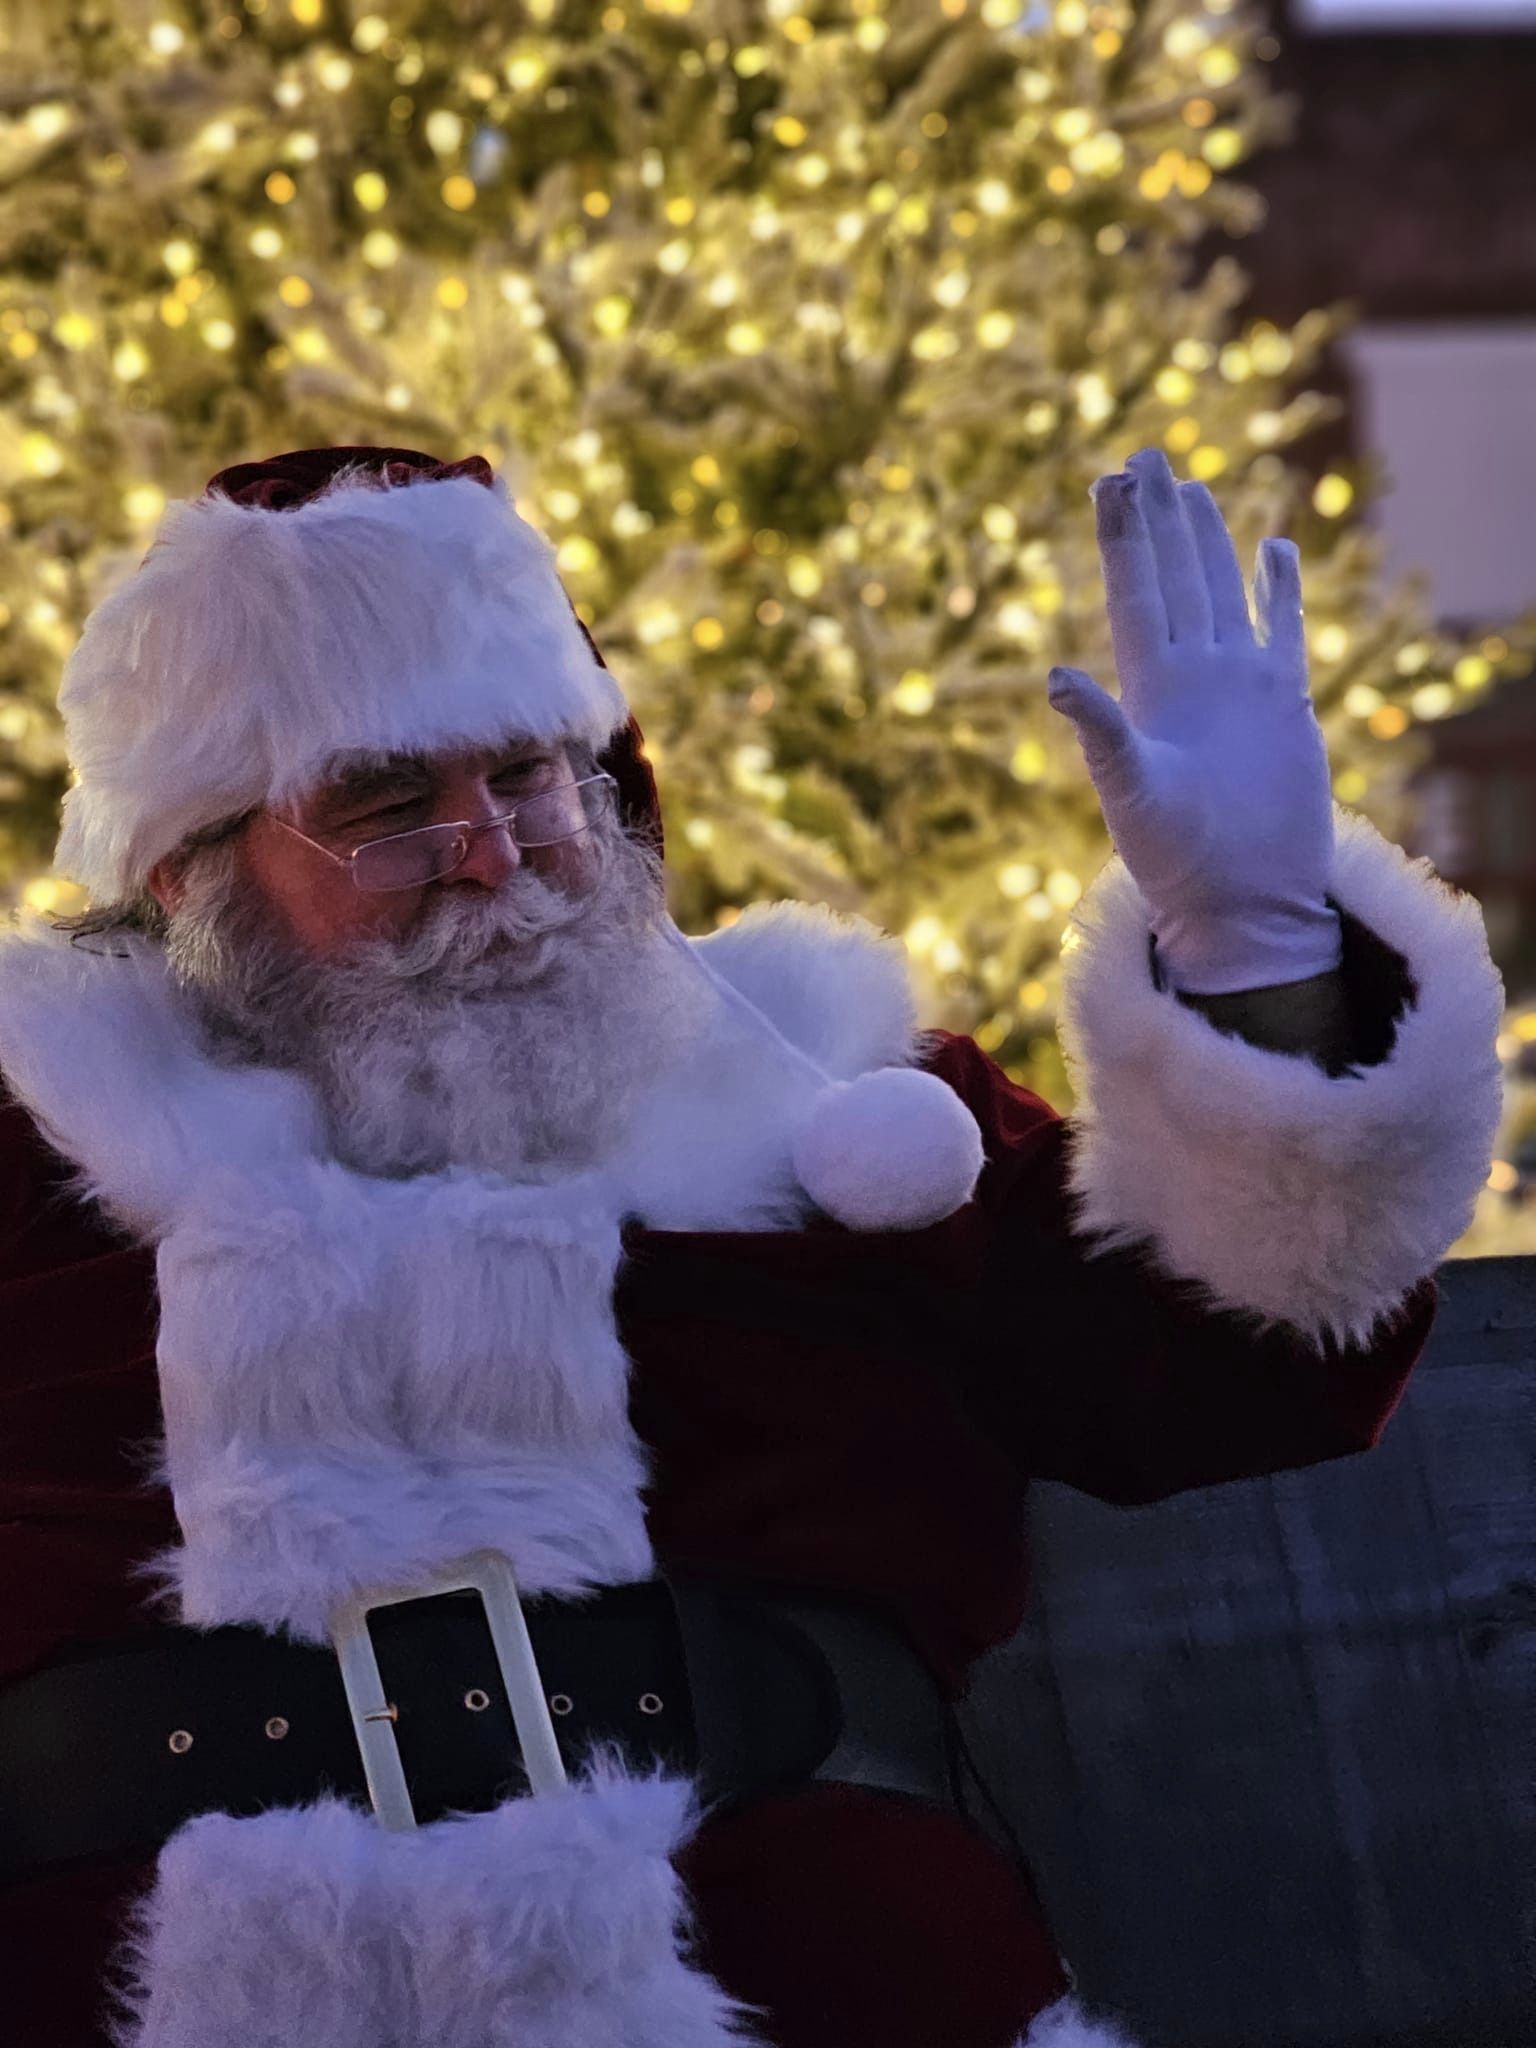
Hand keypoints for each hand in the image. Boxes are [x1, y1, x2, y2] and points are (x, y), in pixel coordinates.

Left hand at [1047, 447, 1341, 995]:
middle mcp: (1189, 676)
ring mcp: (1236, 686)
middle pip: (1172, 575)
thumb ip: (1098, 733)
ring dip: (1207, 541)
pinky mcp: (1284, 704)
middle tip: (1145, 453)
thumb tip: (1054, 676)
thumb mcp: (1131, 792)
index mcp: (1148, 688)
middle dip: (1158, 516)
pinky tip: (1273, 549)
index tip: (1110, 476)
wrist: (1241, 901)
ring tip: (1193, 486)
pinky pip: (1280, 630)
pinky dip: (1276, 589)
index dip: (1122, 535)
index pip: (1133, 590)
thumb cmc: (1176, 861)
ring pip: (1219, 592)